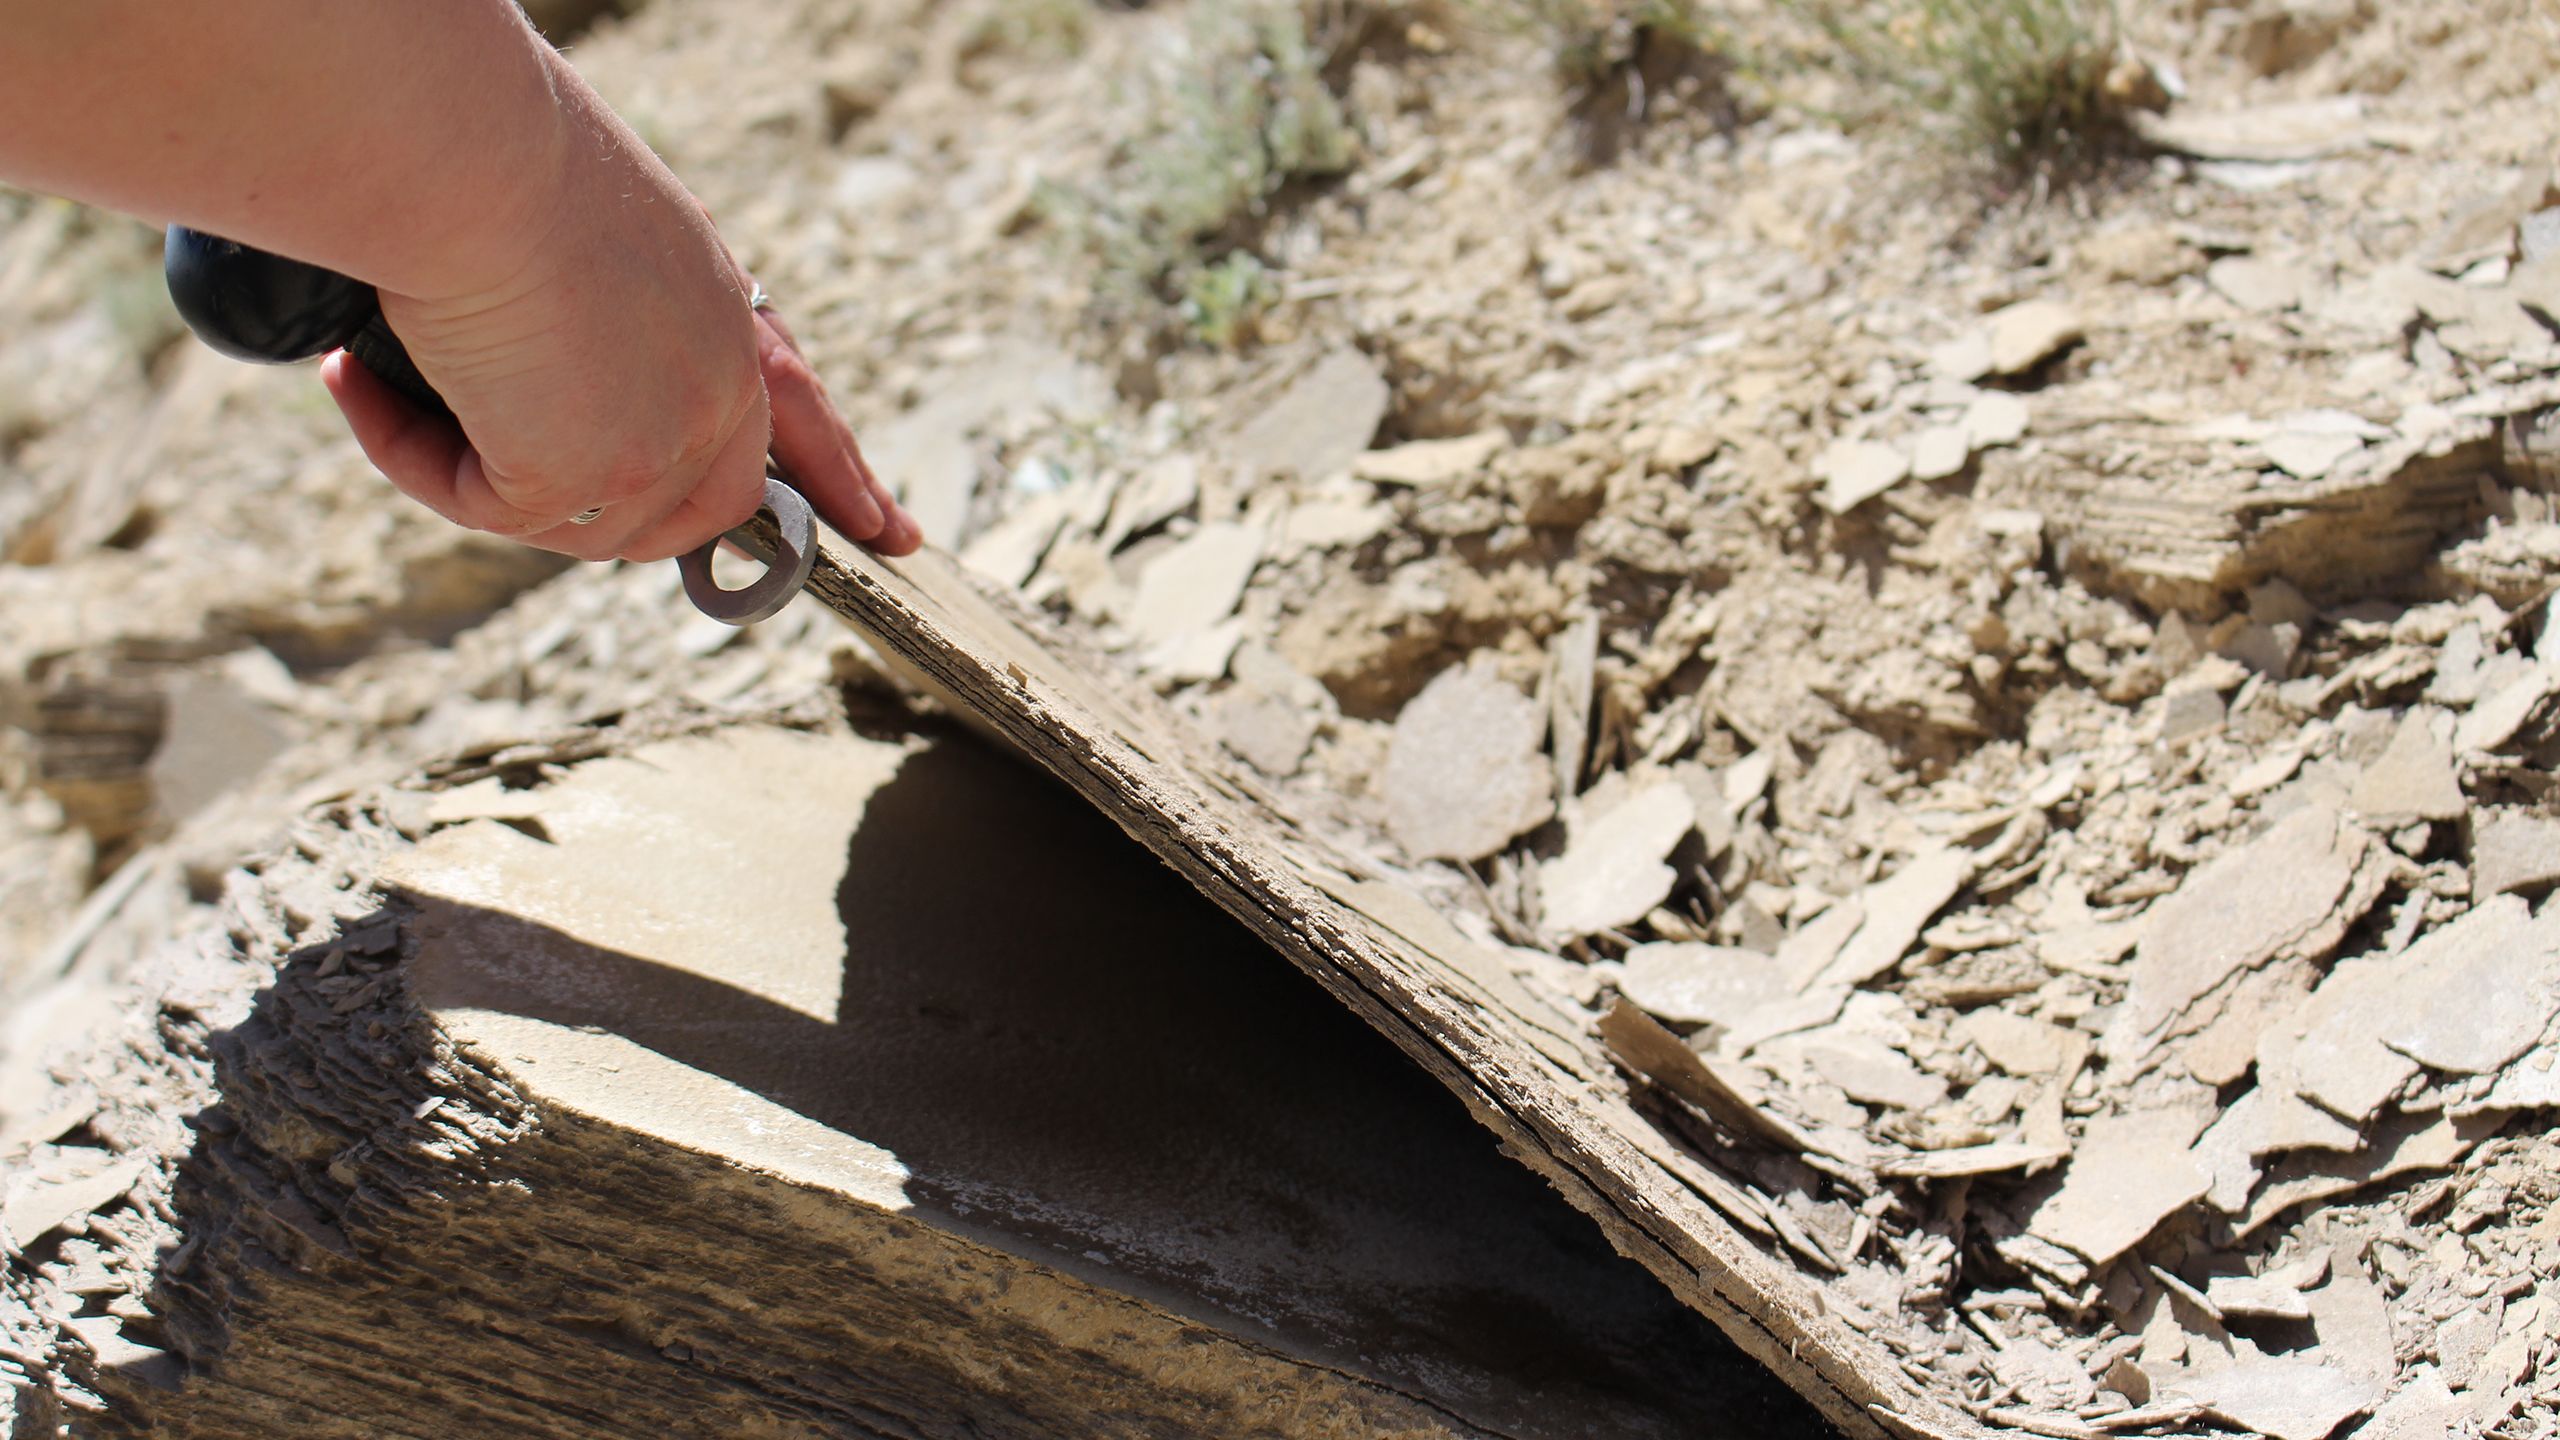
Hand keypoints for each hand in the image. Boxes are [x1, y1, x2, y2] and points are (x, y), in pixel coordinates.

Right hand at [317, 60, 916, 563]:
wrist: (457, 145)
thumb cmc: (483, 143)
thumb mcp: (576, 226)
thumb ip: (600, 309)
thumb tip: (543, 358)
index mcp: (722, 307)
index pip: (797, 408)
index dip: (835, 472)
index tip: (888, 528)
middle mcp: (717, 381)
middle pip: (709, 502)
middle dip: (633, 513)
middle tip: (536, 492)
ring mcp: (661, 442)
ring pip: (580, 522)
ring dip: (476, 466)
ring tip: (396, 374)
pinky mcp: (580, 479)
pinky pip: (483, 507)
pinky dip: (412, 456)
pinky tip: (358, 380)